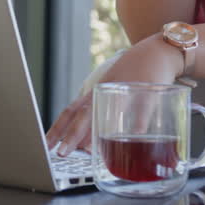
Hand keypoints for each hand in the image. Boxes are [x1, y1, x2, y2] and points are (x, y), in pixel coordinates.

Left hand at [44, 36, 181, 155]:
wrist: (158, 50)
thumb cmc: (133, 74)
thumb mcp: (112, 91)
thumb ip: (101, 117)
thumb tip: (87, 145)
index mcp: (96, 93)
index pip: (71, 111)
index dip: (57, 128)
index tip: (46, 145)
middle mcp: (105, 90)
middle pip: (85, 113)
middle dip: (71, 135)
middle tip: (62, 153)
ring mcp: (125, 89)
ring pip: (108, 110)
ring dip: (99, 131)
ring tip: (89, 151)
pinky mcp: (148, 89)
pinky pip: (142, 107)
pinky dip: (138, 121)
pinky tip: (135, 134)